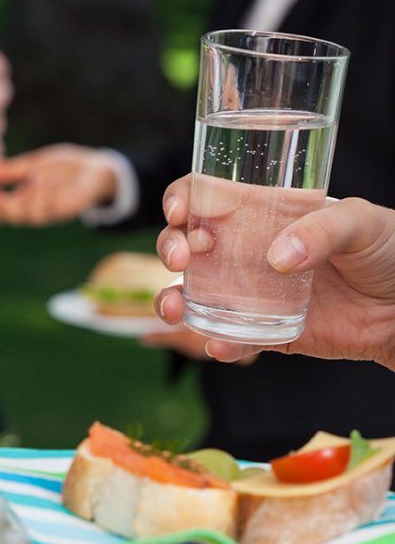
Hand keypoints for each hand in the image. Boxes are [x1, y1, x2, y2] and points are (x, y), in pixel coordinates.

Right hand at [0, 144, 116, 225]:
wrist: (96, 168)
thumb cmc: (64, 168)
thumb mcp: (32, 164)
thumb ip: (8, 170)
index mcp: (23, 198)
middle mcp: (34, 209)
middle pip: (12, 216)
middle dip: (0, 210)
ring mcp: (50, 211)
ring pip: (30, 215)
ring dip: (25, 201)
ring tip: (30, 181)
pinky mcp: (66, 210)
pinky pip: (50, 208)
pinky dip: (43, 197)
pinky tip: (43, 184)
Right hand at [155, 175, 394, 370]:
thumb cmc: (390, 250)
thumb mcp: (362, 222)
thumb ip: (324, 229)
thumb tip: (279, 258)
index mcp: (262, 213)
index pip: (208, 198)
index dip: (181, 199)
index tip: (179, 210)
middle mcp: (246, 251)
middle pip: (187, 244)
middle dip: (169, 247)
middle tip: (182, 257)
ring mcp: (251, 293)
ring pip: (194, 294)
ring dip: (172, 300)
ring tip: (175, 309)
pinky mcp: (265, 331)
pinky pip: (231, 339)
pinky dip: (218, 344)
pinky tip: (218, 346)